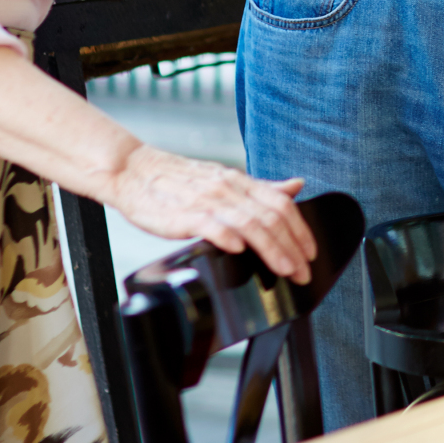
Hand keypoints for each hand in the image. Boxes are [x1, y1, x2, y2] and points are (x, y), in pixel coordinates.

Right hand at [110, 149, 317, 280]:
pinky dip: (227, 237)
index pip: (282, 204)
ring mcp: (206, 201)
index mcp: (239, 182)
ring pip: (249, 224)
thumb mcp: (225, 178)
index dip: (301, 230)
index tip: (311, 253)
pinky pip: (210, 225)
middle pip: (271, 218)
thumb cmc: (178, 180)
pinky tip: (239, 251)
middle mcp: (228, 189)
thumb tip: (295, 186)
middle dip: (292, 247)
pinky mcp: (182, 214)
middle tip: (303, 271)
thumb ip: (261, 187)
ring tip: (285, 269)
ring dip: (271, 249)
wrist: (133, 171)